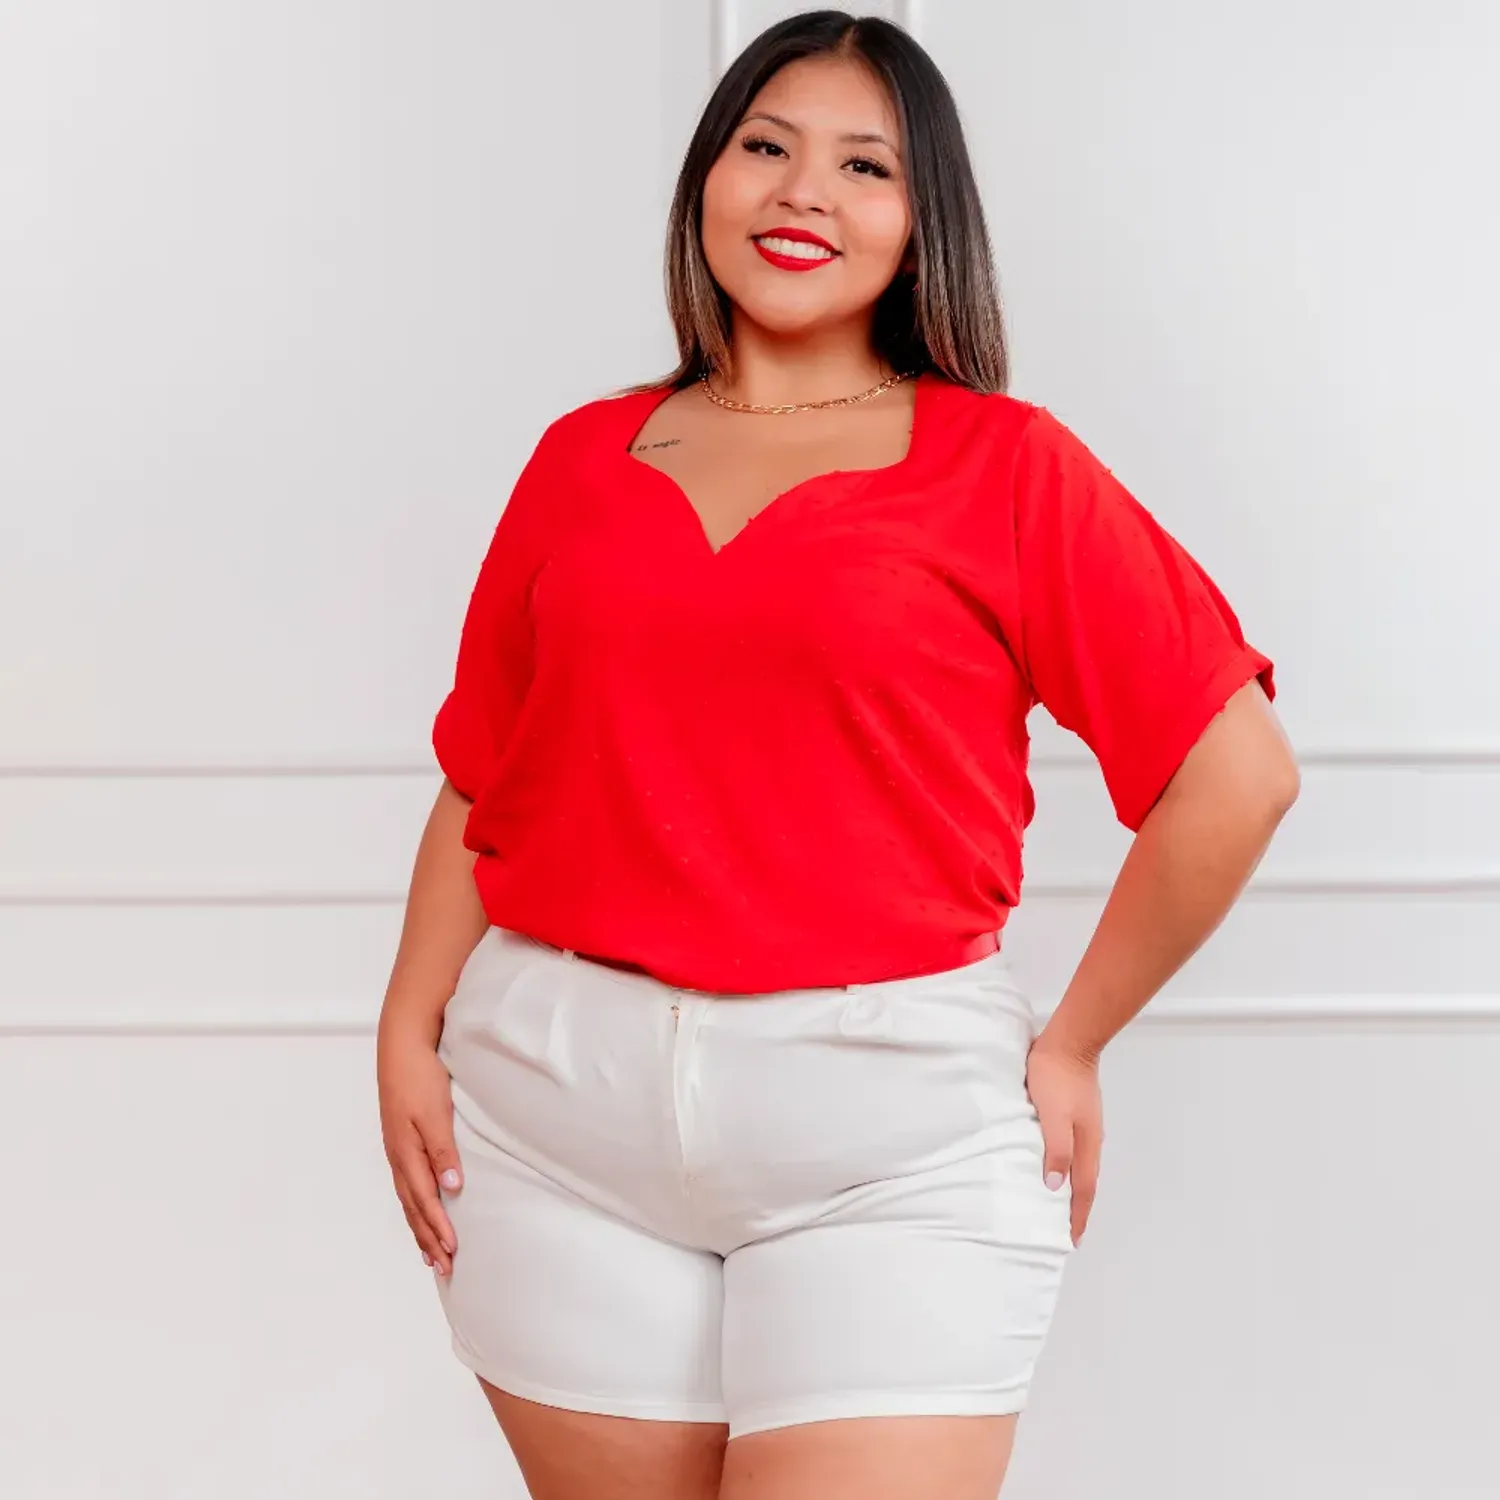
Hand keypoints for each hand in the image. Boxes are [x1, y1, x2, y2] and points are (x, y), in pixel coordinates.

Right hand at [377, 1021, 463, 1275]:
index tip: (452, 1253)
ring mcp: (397, 1148)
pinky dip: (415, 1204)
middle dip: (428, 1237)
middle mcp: (399, 1156)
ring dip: (421, 1226)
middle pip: (414, 1207)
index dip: (438, 1228)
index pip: (424, 1200)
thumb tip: (452, 1188)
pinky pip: (407, 1182)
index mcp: (406, 1152)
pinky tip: (421, 1209)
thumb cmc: (420, 1076)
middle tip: (444, 1267)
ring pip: (408, 1198)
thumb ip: (443, 1151)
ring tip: (430, 1252)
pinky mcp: (401, 1139)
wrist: (402, 1043)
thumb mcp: (435, 1113)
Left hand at [1024, 1033, 1103, 1245]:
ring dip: (1072, 1188)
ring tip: (1058, 1204)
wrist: (1069, 1040)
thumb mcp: (1051, 1116)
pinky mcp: (1077, 1112)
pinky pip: (1073, 1149)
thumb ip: (1056, 1150)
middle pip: (1086, 1182)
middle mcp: (1091, 1139)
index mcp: (1087, 1144)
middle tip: (1065, 1230)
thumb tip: (1054, 1187)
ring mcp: (1085, 1125)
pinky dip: (1066, 1166)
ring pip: (1080, 1165)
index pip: (1083, 1190)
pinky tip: (1055, 1164)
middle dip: (1076, 1208)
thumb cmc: (1056, 1076)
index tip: (1071, 1241)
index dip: (1076, 1216)